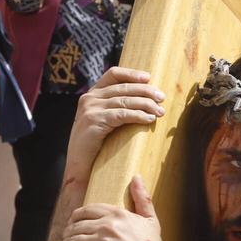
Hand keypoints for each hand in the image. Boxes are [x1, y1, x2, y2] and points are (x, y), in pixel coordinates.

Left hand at [59, 175, 178, 240]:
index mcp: (119, 214)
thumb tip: (136, 177)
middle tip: (66, 237)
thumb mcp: (151, 221)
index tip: (73, 222)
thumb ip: (143, 198)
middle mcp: (108, 226)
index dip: (77, 216)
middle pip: (77, 225)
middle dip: (69, 231)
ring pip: (72, 240)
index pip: (88, 210)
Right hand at [64, 66, 166, 182]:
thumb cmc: (94, 146)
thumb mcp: (102, 121)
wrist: (78, 166)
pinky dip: (138, 116)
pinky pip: (122, 115)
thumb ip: (114, 107)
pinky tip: (149, 119)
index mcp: (91, 95)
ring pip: (125, 101)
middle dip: (145, 91)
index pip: (113, 74)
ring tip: (160, 111)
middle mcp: (89, 98)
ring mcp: (91, 109)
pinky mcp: (95, 122)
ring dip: (146, 104)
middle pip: (123, 88)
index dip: (132, 74)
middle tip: (161, 98)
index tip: (149, 78)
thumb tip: (143, 100)